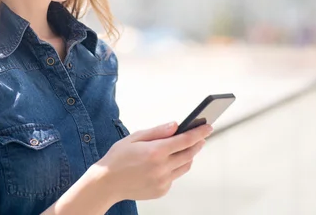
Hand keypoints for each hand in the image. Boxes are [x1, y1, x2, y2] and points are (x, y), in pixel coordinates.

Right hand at [95, 121, 212, 201]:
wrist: (106, 183)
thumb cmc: (118, 157)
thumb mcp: (135, 137)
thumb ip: (157, 131)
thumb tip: (176, 125)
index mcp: (155, 152)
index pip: (185, 140)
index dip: (199, 132)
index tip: (208, 126)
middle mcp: (161, 168)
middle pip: (189, 153)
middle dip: (197, 143)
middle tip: (200, 136)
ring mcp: (163, 181)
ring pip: (185, 166)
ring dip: (188, 156)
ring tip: (185, 147)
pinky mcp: (161, 190)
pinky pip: (175, 176)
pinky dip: (175, 167)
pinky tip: (167, 162)